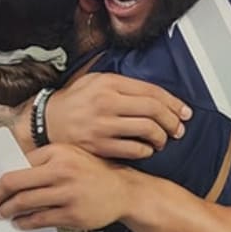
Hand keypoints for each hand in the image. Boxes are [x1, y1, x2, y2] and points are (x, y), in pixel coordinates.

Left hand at [0, 144, 136, 230]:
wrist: (123, 190)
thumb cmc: (91, 172)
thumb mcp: (70, 155)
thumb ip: (43, 160)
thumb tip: (12, 173)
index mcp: (58, 153)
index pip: (20, 164)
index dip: (4, 176)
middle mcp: (62, 171)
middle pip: (16, 183)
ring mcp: (67, 194)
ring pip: (25, 203)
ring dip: (8, 210)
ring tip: (3, 212)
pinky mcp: (72, 215)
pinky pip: (40, 220)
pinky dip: (25, 222)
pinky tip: (19, 222)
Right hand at [45, 73, 191, 159]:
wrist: (46, 122)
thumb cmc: (74, 102)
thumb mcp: (94, 81)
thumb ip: (122, 84)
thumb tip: (155, 95)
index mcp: (109, 83)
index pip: (152, 91)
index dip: (173, 103)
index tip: (184, 112)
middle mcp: (106, 102)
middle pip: (154, 110)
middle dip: (172, 121)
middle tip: (178, 128)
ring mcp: (102, 126)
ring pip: (147, 131)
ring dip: (161, 137)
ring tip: (161, 140)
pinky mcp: (99, 146)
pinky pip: (134, 150)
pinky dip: (146, 151)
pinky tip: (145, 149)